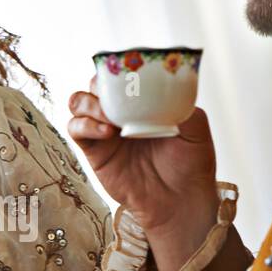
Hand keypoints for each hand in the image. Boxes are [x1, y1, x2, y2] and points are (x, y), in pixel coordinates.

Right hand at [67, 77, 218, 234]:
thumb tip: (166, 88)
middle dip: (101, 84)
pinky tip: (107, 132)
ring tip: (111, 119)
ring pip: (78, 102)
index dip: (118, 69)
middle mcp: (120, 113)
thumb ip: (181, 104)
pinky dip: (85, 125)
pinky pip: (76, 129)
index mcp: (142, 102)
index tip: (128, 72)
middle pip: (95, 84)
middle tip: (119, 97)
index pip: (121, 74)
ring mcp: (105, 131)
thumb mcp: (196, 128)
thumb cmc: (190, 165)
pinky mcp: (95, 152)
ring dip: (90, 103)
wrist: (180, 201)